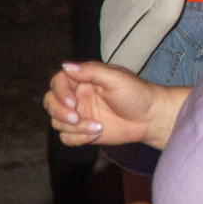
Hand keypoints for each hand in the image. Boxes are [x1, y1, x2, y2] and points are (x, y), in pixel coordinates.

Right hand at [44, 62, 158, 146]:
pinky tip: (96, 134)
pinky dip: (77, 138)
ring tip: (98, 126)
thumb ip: (91, 72)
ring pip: (57, 122)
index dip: (60, 93)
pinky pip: (66, 137)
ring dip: (74, 127)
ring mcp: (79, 114)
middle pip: (51, 103)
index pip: (58, 82)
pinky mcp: (82, 131)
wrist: (151, 118)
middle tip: (77, 117)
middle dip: (60, 112)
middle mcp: (78, 96)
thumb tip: (66, 65)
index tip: (72, 103)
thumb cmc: (137, 94)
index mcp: (84, 80)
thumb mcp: (116, 79)